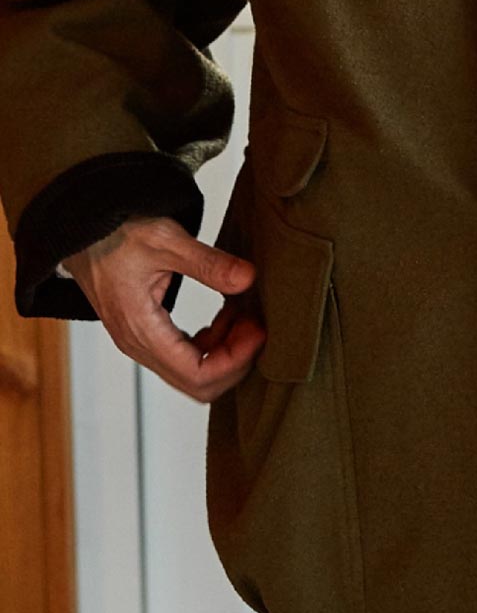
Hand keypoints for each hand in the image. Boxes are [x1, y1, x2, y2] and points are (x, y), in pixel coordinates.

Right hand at [61, 215, 265, 401]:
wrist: (83, 228)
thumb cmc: (116, 232)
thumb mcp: (166, 240)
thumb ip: (209, 263)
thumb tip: (247, 279)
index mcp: (141, 330)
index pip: (197, 374)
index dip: (235, 360)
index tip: (258, 332)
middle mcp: (139, 344)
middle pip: (197, 384)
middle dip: (235, 360)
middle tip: (256, 327)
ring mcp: (141, 341)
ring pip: (193, 371)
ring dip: (226, 351)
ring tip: (246, 316)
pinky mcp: (146, 332)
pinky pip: (185, 354)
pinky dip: (213, 342)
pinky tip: (227, 315)